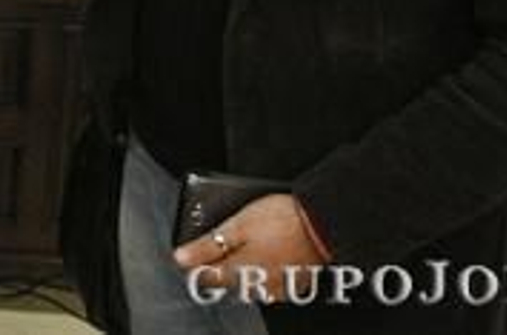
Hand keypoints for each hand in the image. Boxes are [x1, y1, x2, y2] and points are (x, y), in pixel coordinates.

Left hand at [172, 193, 325, 304]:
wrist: (325, 222)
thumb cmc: (283, 219)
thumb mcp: (238, 224)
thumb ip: (208, 244)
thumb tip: (181, 258)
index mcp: (239, 273)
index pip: (205, 278)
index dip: (197, 262)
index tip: (195, 248)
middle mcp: (256, 287)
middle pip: (227, 280)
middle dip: (222, 261)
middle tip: (228, 237)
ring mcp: (277, 288)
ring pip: (250, 282)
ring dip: (245, 265)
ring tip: (254, 240)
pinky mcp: (295, 285)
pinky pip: (272, 281)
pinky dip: (267, 268)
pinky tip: (272, 250)